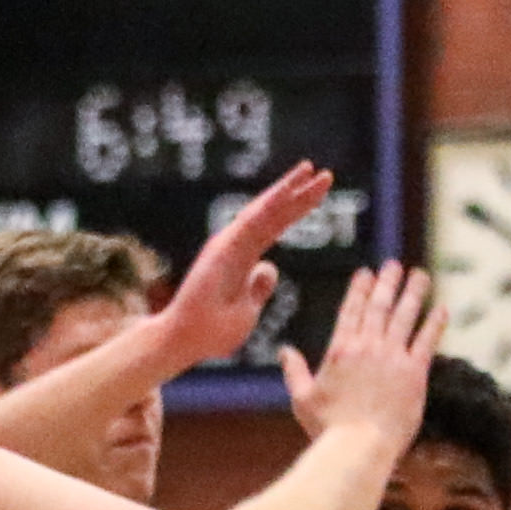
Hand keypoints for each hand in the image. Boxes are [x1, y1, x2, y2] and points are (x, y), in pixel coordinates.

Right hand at [158, 162, 330, 368]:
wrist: (185, 340)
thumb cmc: (213, 331)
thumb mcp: (249, 309)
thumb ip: (259, 286)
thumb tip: (269, 267)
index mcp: (244, 256)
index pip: (277, 227)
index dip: (298, 209)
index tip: (320, 194)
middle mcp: (237, 244)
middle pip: (274, 213)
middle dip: (300, 193)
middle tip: (326, 174)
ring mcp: (230, 243)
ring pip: (265, 210)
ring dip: (289, 189)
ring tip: (311, 169)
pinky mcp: (224, 247)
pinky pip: (252, 221)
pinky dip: (271, 203)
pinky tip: (289, 188)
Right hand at [280, 263, 439, 447]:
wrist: (358, 447)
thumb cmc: (328, 428)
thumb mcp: (302, 399)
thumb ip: (294, 371)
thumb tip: (284, 351)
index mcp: (340, 350)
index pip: (350, 310)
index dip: (359, 289)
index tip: (366, 273)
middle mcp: (367, 347)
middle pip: (379, 306)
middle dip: (387, 282)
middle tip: (393, 265)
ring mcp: (392, 357)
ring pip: (404, 316)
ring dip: (413, 293)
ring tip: (420, 275)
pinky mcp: (414, 373)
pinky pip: (427, 341)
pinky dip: (434, 323)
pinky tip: (441, 308)